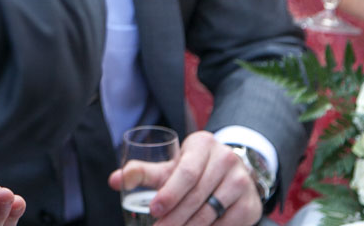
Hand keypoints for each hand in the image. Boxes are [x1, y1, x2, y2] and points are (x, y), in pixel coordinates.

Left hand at [108, 131, 260, 225]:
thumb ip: (142, 172)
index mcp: (203, 145)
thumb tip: (113, 181)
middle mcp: (226, 159)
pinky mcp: (250, 203)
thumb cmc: (192, 169)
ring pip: (212, 212)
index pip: (185, 172)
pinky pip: (228, 224)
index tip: (154, 210)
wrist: (230, 171)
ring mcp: (241, 181)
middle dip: (175, 219)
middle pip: (197, 195)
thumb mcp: (169, 166)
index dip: (169, 193)